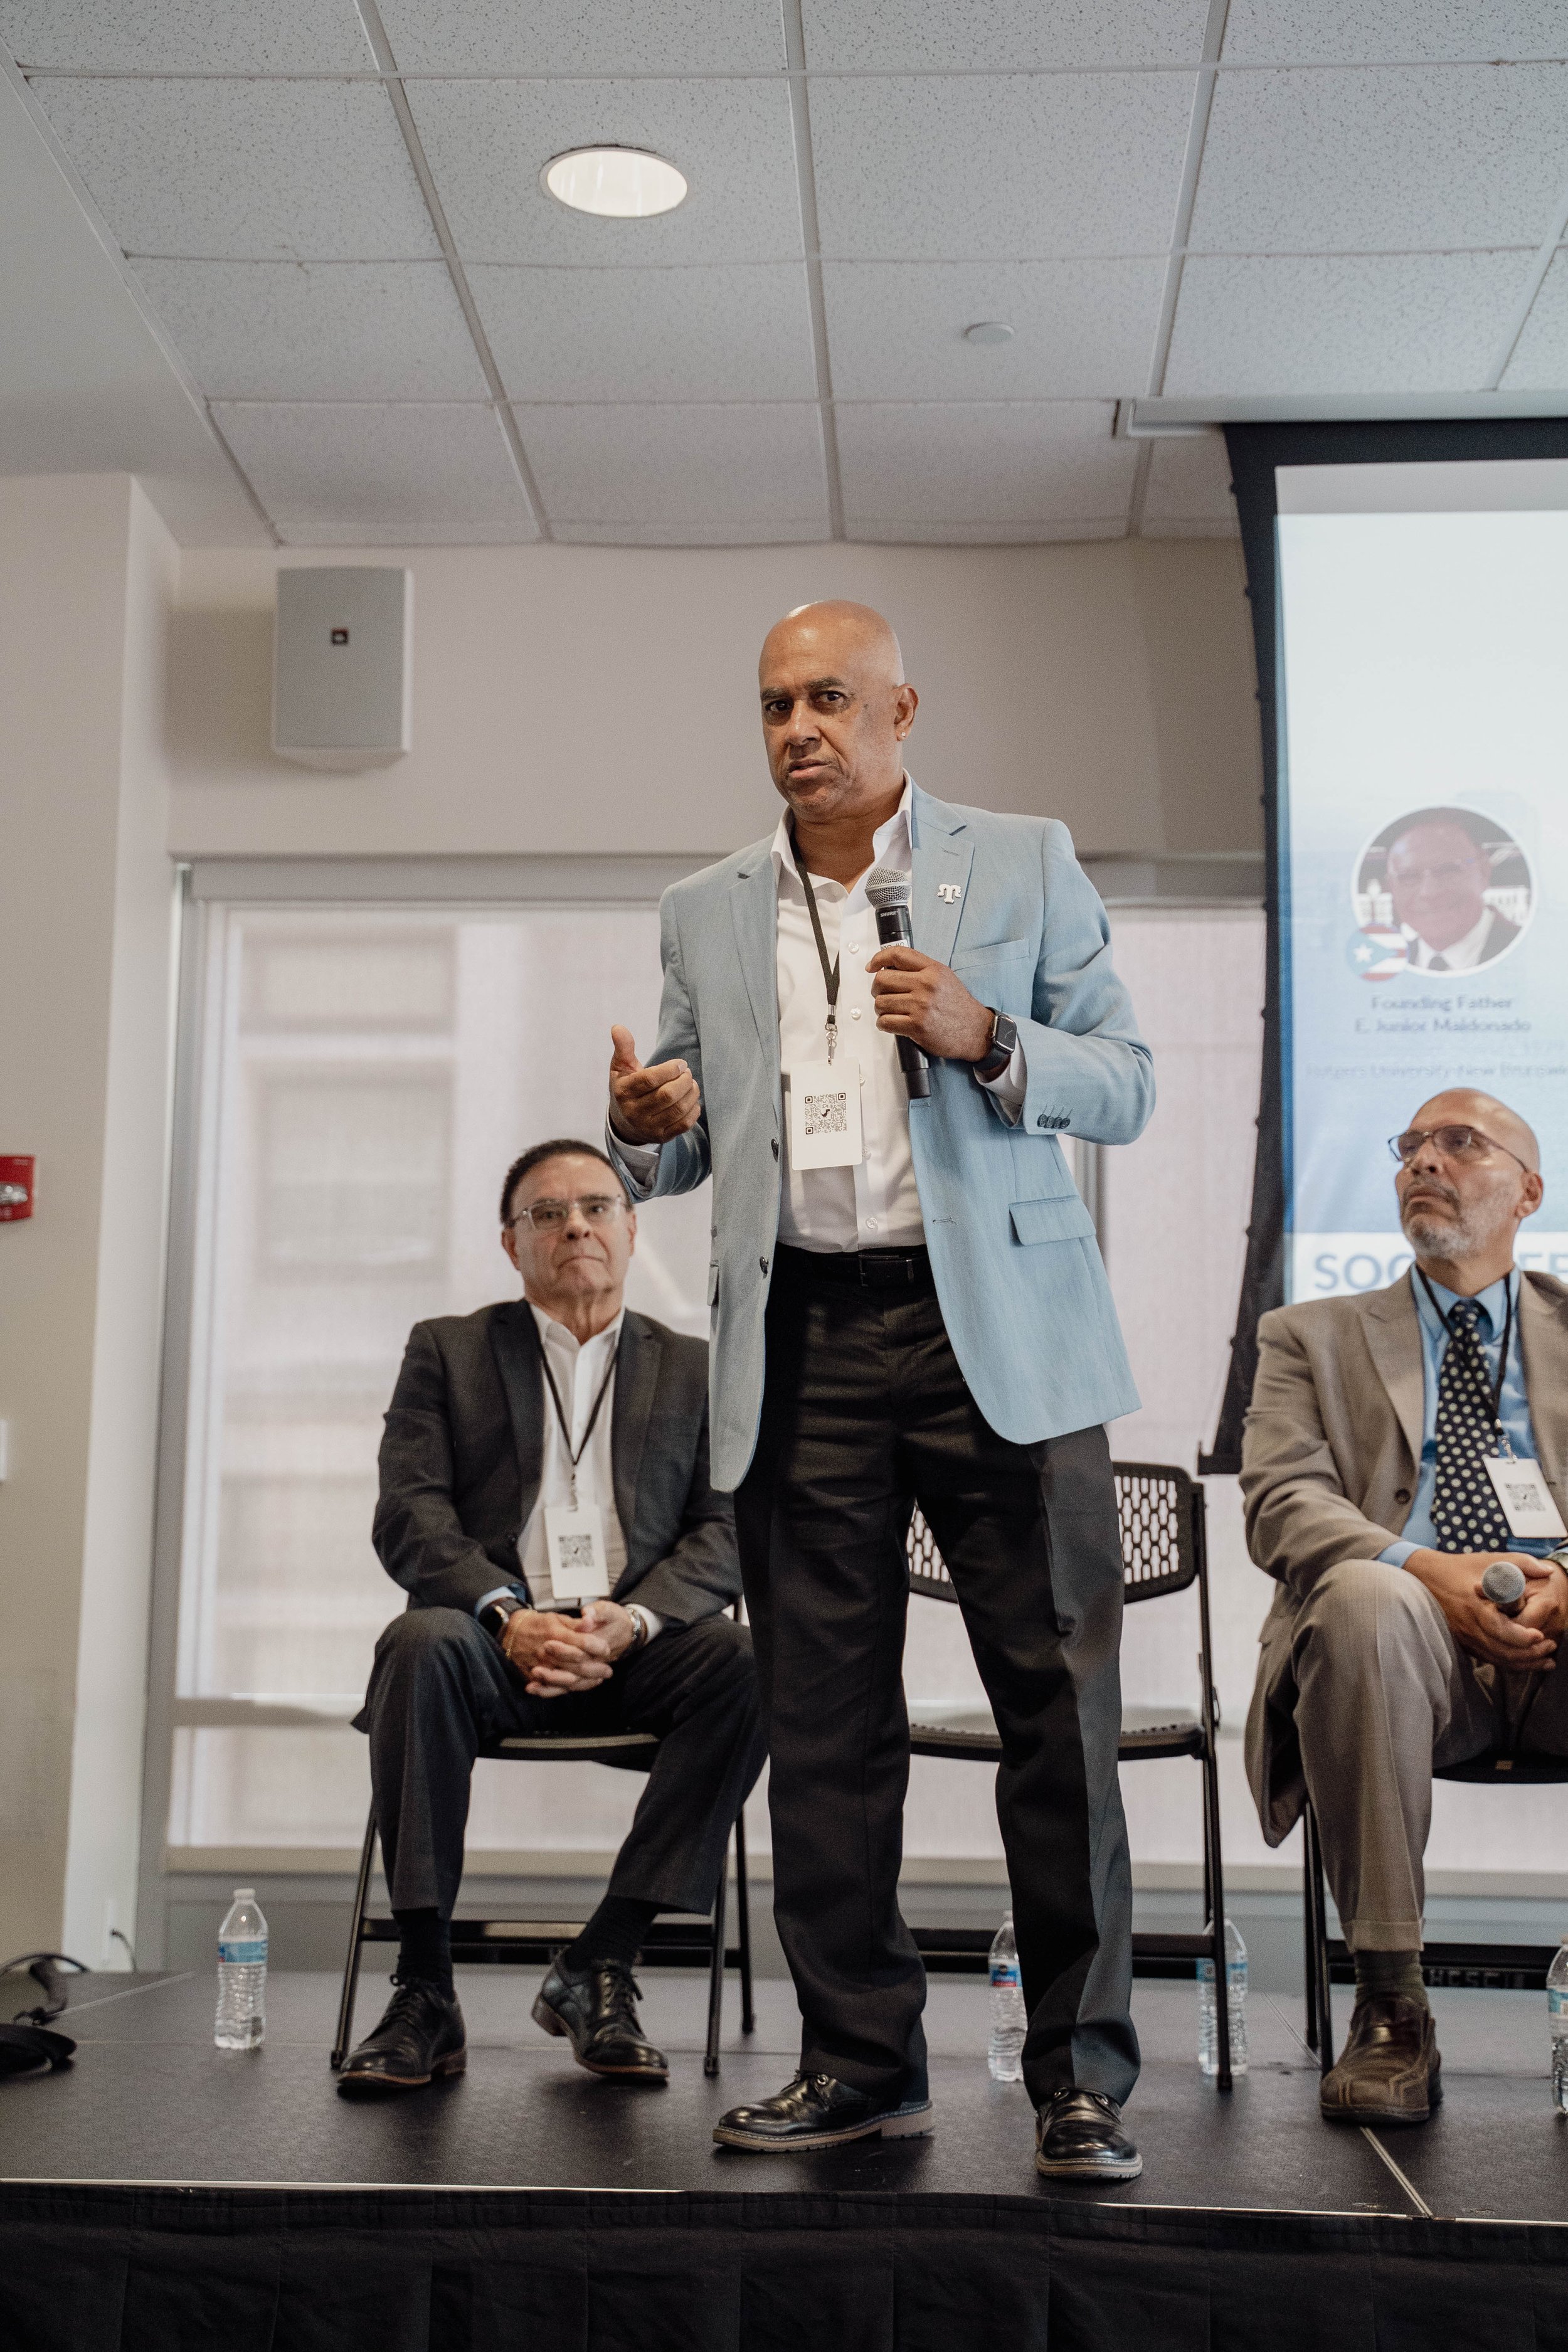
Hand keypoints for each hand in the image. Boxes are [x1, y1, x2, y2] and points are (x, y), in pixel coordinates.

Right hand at [499, 1608, 616, 1697]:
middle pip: (578, 1665)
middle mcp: (548, 1653)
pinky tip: (583, 1685)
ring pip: (569, 1680)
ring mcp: (541, 1667)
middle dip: (597, 1668)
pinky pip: (556, 1688)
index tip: (607, 1649)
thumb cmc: (538, 1625)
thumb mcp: (557, 1618)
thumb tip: (591, 1621)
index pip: (582, 1642)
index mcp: (555, 1634)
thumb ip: (576, 1624)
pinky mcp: (535, 1679)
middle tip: (609, 1670)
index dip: (597, 1646)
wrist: (512, 1634)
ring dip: (587, 1681)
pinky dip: (571, 1688)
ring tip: (600, 1678)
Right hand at [609, 1025, 701, 1143]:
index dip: (670, 1069)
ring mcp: (648, 1126)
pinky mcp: (661, 1136)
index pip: (650, 1080)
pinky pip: (684, 1124)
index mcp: (623, 1092)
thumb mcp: (620, 1068)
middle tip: (687, 1073)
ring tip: (691, 1083)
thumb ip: (623, 1048)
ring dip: (691, 1093)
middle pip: (667, 1095)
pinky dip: (693, 1110)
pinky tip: (692, 1100)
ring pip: (677, 1109)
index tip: (680, 1063)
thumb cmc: (626, 1087)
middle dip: (683, 1080)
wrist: (625, 1123)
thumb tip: (618, 1027)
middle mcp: (634, 1112)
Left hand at [866, 946, 993, 1060]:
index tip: (872, 966)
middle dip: (877, 989)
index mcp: (932, 970)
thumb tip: (890, 967)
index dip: (878, 959)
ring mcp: (921, 1006)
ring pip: (880, 1002)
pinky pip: (885, 1022)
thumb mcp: (944, 978)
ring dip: (881, 1009)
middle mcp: (926, 985)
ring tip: (891, 1011)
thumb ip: (920, 969)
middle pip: (882, 979)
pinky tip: (893, 1023)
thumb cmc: (959, 1006)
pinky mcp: (917, 1026)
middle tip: (883, 994)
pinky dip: (884, 1024)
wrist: (976, 1031)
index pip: (897, 955)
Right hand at [1401, 1549, 1561, 1669]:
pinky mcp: (1464, 1642)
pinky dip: (1509, 1663)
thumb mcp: (1493, 1559)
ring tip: (1545, 1659)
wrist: (1427, 1576)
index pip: (1501, 1631)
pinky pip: (1489, 1659)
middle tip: (1550, 1646)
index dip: (1523, 1637)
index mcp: (1477, 1607)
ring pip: (1498, 1659)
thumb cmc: (1462, 1567)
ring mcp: (1466, 1637)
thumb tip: (1548, 1572)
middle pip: (1503, 1651)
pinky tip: (1525, 1661)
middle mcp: (1470, 1626)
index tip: (1540, 1635)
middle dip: (1531, 1654)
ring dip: (1524, 1663)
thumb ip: (1522, 1563)